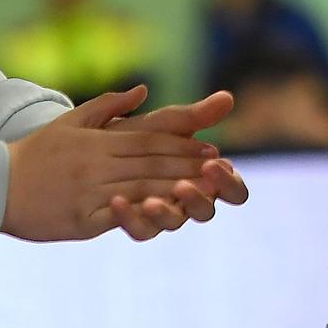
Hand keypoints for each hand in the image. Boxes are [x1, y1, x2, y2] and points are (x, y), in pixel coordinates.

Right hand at [1, 85, 237, 242]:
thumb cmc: (36, 152)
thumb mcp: (71, 121)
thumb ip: (109, 106)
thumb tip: (143, 90)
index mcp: (98, 142)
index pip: (148, 141)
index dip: (181, 145)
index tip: (208, 147)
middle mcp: (97, 165)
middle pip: (151, 165)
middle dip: (188, 167)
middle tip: (218, 169)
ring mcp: (90, 192)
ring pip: (142, 190)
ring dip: (177, 191)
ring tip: (205, 193)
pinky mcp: (82, 220)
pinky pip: (118, 217)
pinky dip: (145, 216)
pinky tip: (168, 217)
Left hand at [107, 89, 251, 234]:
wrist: (94, 149)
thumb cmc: (138, 134)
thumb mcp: (165, 124)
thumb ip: (196, 115)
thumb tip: (227, 97)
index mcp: (205, 178)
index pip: (233, 189)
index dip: (228, 182)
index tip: (213, 164)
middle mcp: (189, 200)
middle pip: (206, 211)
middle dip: (197, 198)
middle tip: (184, 185)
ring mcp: (164, 215)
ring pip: (173, 223)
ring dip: (164, 212)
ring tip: (150, 201)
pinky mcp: (136, 223)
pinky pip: (140, 230)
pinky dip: (130, 217)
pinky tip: (116, 201)